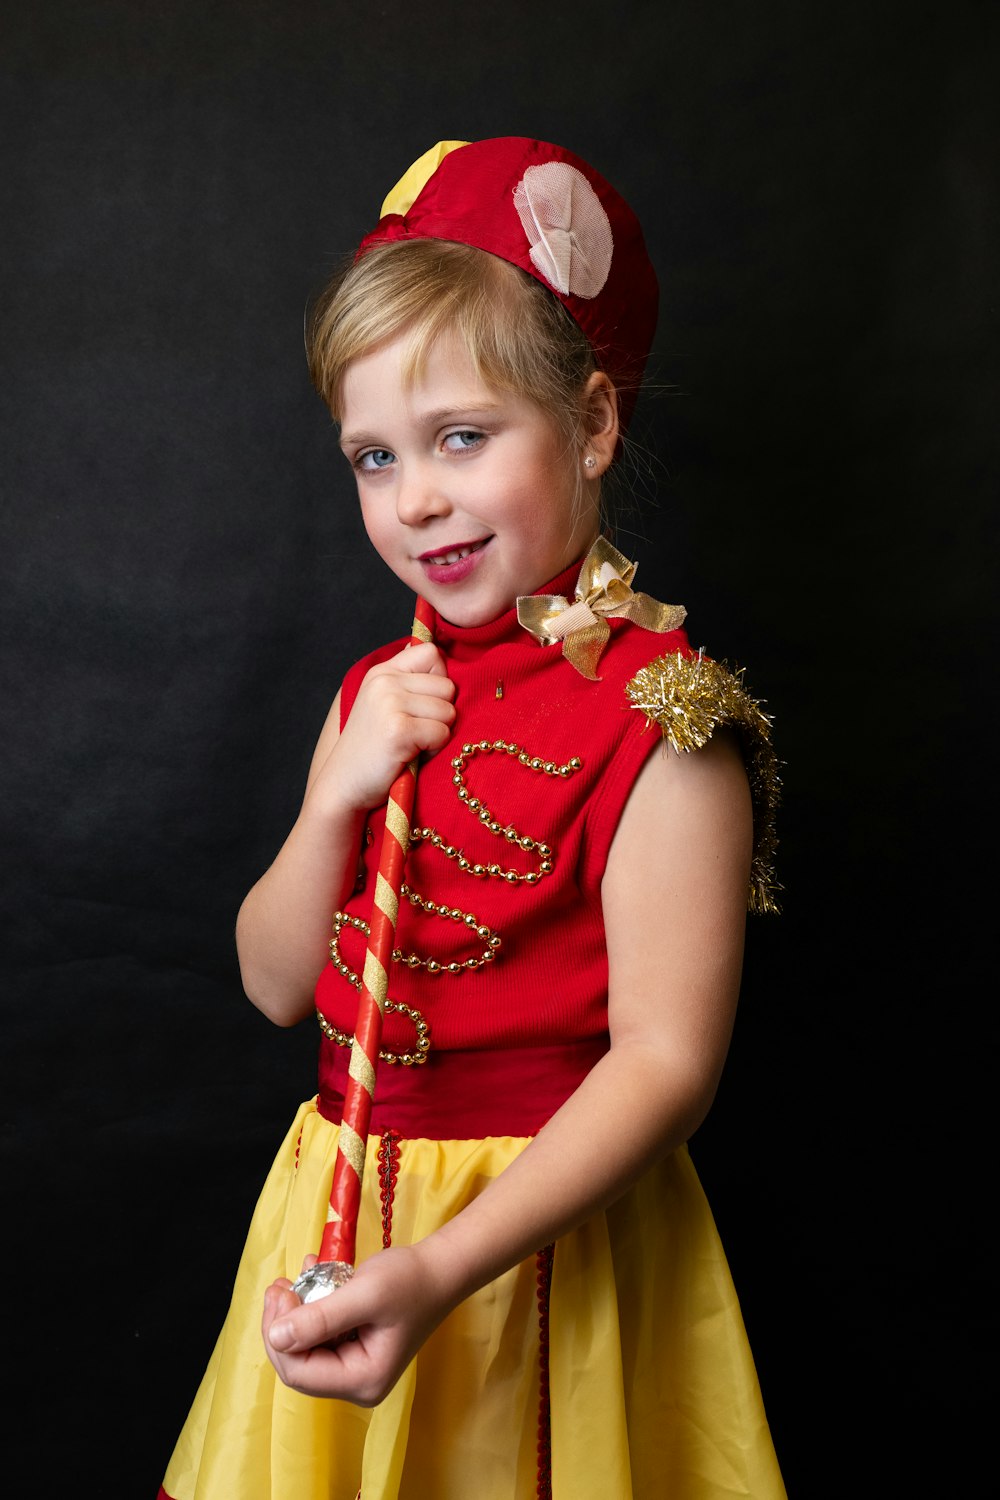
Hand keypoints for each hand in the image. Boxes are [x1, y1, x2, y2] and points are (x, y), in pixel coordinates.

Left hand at [262, 1244, 454, 1404]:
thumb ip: (319, 1318)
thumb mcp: (365, 1293)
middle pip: (299, 1365)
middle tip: (280, 1285)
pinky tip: (312, 1278)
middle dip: (283, 1324)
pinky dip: (311, 1309)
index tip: (280, 1292)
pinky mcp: (355, 1352)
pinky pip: (321, 1337)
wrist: (440, 1269)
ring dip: (295, 1313)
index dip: (278, 1335)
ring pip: (306, 1349)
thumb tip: (275, 1337)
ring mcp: (356, 1370)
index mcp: (363, 1380)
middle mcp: (358, 1384)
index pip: (298, 1373)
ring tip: (293, 1278)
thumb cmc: (410, 1280)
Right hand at [311, 643, 454, 815]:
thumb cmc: (371, 749)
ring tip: (411, 744)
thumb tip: (438, 655)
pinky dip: (433, 750)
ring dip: (437, 734)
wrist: (343, 786)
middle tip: (414, 732)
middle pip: (448, 687)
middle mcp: (384, 681)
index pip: (432, 653)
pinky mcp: (398, 729)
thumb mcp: (382, 703)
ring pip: (449, 712)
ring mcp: (390, 703)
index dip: (439, 680)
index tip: (422, 703)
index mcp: (382, 672)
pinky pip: (442, 733)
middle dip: (440, 714)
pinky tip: (410, 755)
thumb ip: (408, 680)